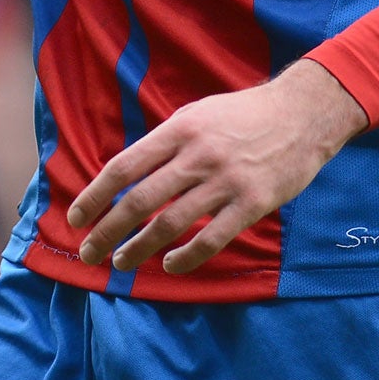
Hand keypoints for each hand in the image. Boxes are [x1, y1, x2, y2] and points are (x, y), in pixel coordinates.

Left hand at [68, 58, 368, 274]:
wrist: (303, 114)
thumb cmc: (244, 115)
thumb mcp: (198, 114)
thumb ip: (166, 143)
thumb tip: (129, 175)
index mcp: (178, 129)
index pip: (124, 166)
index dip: (95, 195)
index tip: (75, 217)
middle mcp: (197, 155)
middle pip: (139, 200)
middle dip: (107, 230)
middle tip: (88, 252)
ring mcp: (225, 181)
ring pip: (170, 224)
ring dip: (139, 248)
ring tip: (120, 263)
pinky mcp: (252, 203)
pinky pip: (211, 239)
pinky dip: (185, 257)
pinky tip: (169, 265)